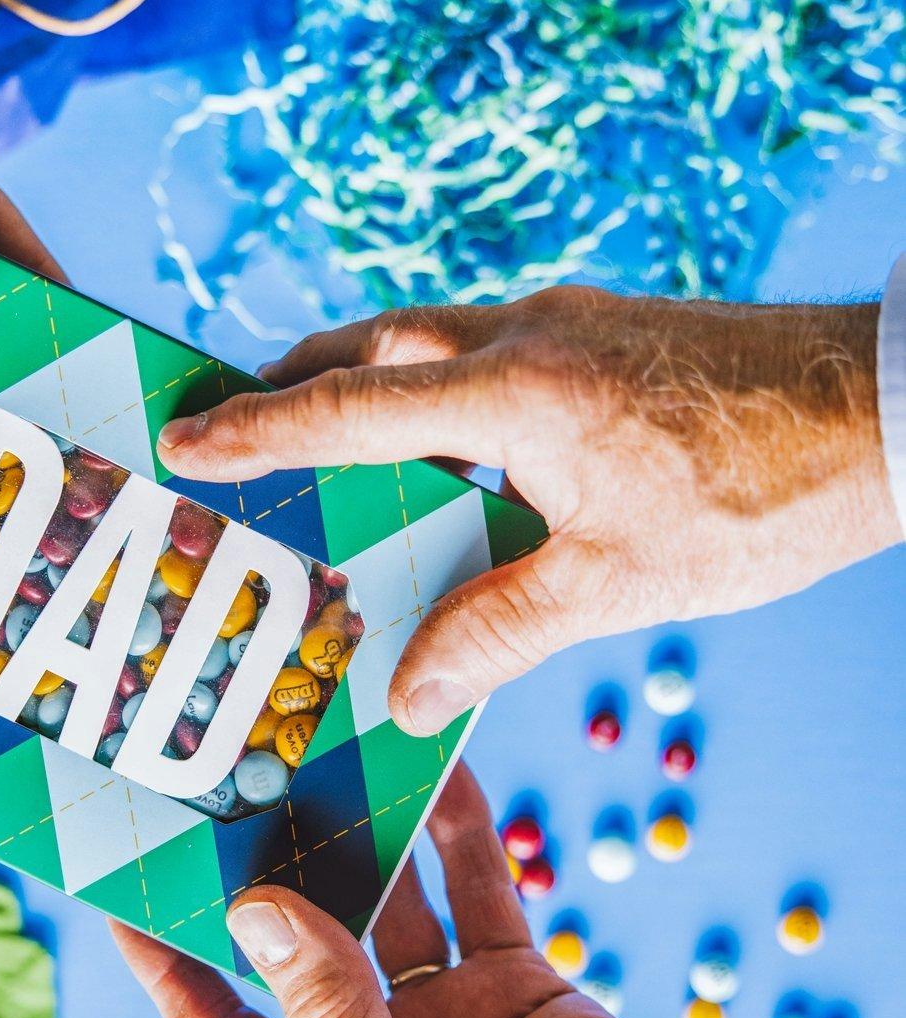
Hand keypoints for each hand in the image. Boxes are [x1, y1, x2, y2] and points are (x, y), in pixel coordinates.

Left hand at [114, 766, 752, 1017]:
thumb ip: (326, 1008)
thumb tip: (254, 907)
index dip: (164, 959)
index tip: (124, 879)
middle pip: (298, 948)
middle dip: (270, 869)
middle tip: (237, 778)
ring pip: (389, 905)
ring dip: (366, 837)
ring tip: (334, 752)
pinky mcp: (516, 988)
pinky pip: (478, 893)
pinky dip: (459, 833)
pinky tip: (443, 768)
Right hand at [156, 288, 898, 733]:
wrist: (889, 405)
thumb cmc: (763, 495)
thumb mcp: (619, 583)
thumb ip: (498, 630)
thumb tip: (406, 692)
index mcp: (515, 393)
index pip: (348, 406)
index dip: (256, 428)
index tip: (182, 435)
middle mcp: (529, 338)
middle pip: (376, 345)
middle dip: (296, 380)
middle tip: (234, 420)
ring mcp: (572, 325)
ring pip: (433, 341)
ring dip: (369, 380)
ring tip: (327, 439)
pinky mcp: (608, 334)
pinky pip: (491, 355)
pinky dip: (440, 395)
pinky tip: (454, 454)